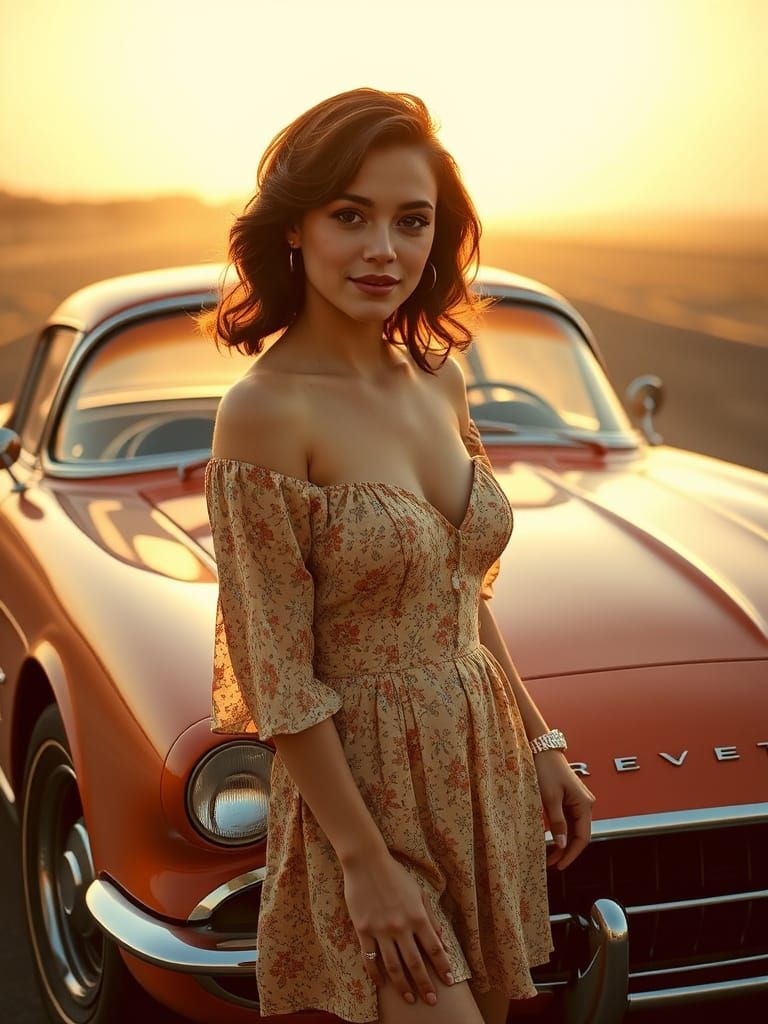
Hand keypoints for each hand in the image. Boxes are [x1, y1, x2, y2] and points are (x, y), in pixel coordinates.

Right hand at [342, 849, 454, 1005]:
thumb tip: (442, 942)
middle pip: (415, 963)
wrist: (366, 862)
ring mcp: (380, 930)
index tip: (449, 981)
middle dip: (425, 984)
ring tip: (410, 998)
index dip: (442, 967)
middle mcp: (401, 926)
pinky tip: (381, 984)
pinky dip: (375, 973)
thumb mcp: (418, 892)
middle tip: (431, 1001)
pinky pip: (370, 958)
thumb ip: (431, 917)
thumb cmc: (395, 874)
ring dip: (403, 985)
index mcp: (417, 916)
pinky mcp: (363, 930)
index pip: (434, 948)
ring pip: (393, 966)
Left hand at [533, 749, 595, 870]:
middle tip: (551, 864)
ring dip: (562, 842)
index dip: (572, 854)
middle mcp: (585, 804)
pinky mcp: (568, 798)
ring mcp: (577, 801)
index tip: (560, 866)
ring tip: (549, 856)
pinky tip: (549, 839)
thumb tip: (561, 845)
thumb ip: (557, 822)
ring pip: (572, 828)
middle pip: (578, 835)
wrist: (541, 749)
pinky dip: (559, 831)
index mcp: (584, 804)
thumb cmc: (546, 770)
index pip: (583, 837)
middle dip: (566, 850)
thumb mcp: (549, 798)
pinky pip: (566, 820)